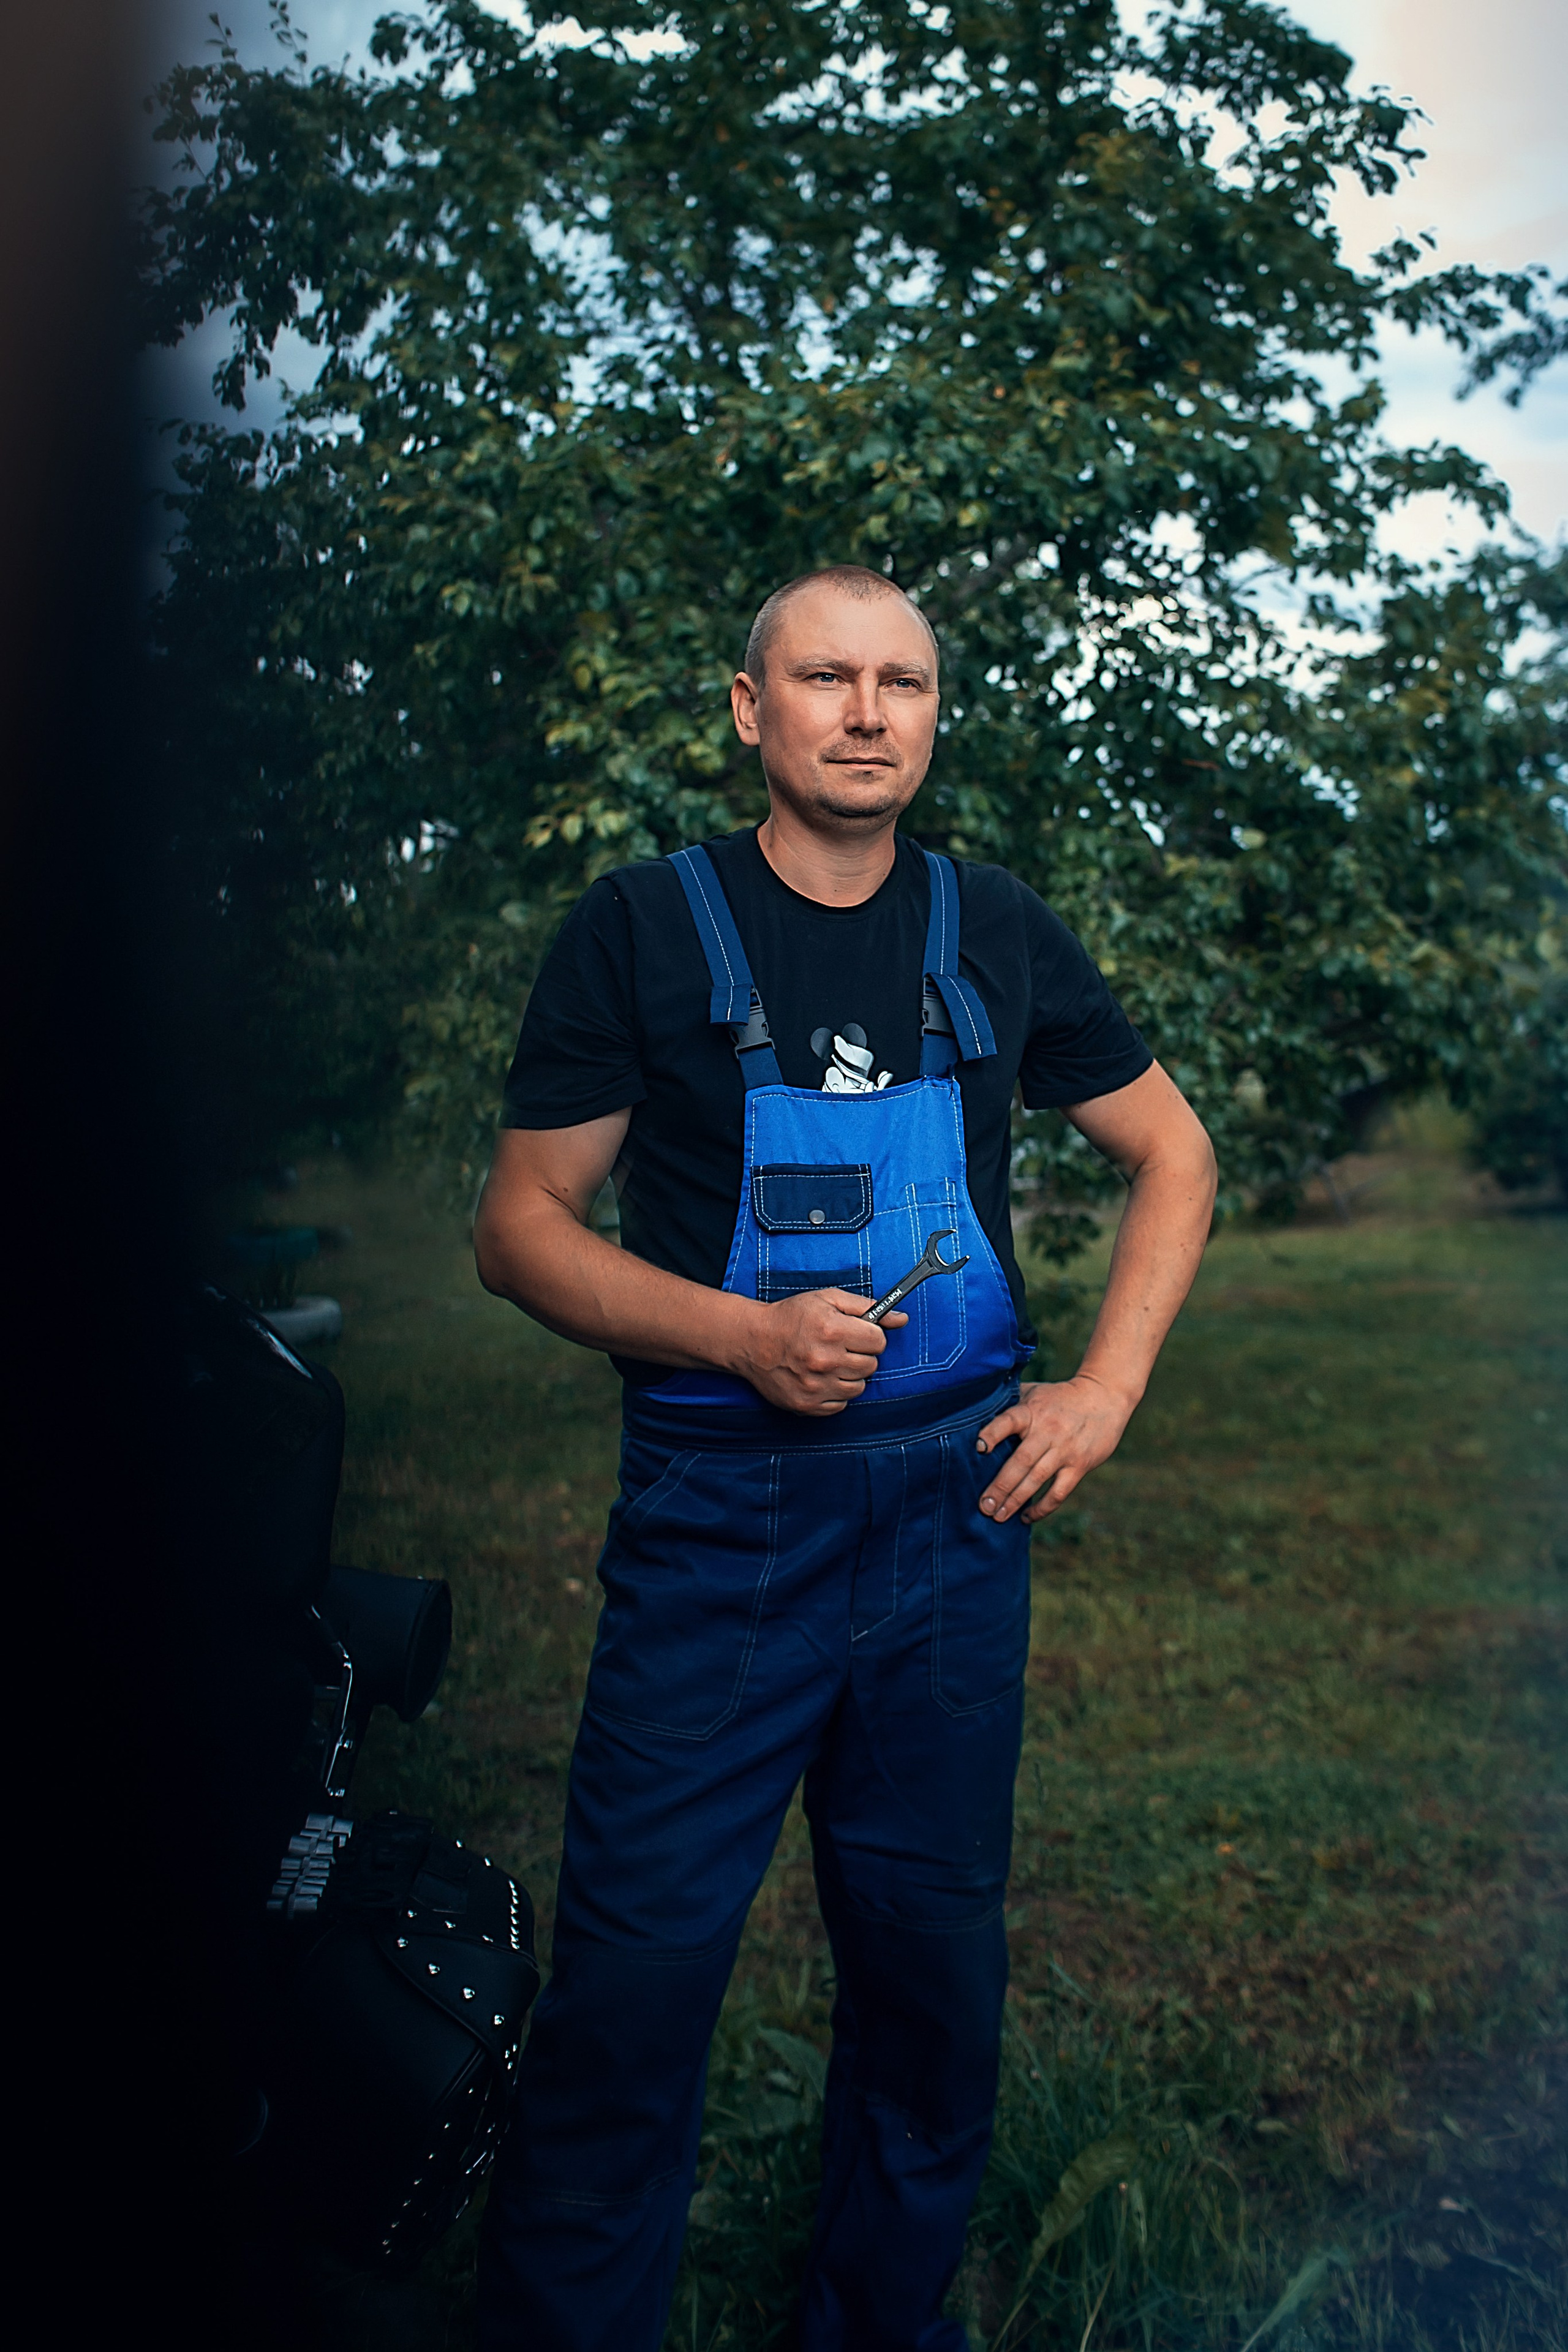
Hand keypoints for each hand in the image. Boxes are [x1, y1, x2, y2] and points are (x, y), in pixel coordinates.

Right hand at [731, 1290, 907, 1416]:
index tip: (856, 1334)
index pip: (878, 1341)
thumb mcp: (827, 1300)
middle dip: (860, 1354)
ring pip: (859, 1387)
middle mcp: (825, 1360)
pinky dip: (835, 1392)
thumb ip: (866, 1307)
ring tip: (829, 1362)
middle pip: (871, 1365)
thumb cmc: (791, 1317)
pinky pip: (841, 1404)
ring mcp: (816, 1386)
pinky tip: (820, 1378)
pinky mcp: (808, 1405)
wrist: (751, 1341)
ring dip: (849, 1375)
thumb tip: (901, 1318)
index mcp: (832, 1330)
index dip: (869, 1335)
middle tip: (839, 1347)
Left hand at [974, 1373, 1134, 1522]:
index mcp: (1032, 1411)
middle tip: (984, 1506)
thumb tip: (976, 1413)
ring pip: (1037, 1480)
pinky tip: (1027, 1517)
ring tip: (998, 1516)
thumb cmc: (1059, 1397)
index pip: (1009, 1421)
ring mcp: (1065, 1450)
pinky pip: (1059, 1491)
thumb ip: (1010, 1403)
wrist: (1103, 1397)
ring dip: (1016, 1500)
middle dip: (1000, 1486)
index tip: (979, 1447)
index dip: (993, 1433)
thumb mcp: (1034, 1392)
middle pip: (1020, 1462)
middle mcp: (1047, 1431)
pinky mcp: (1079, 1465)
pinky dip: (1042, 1507)